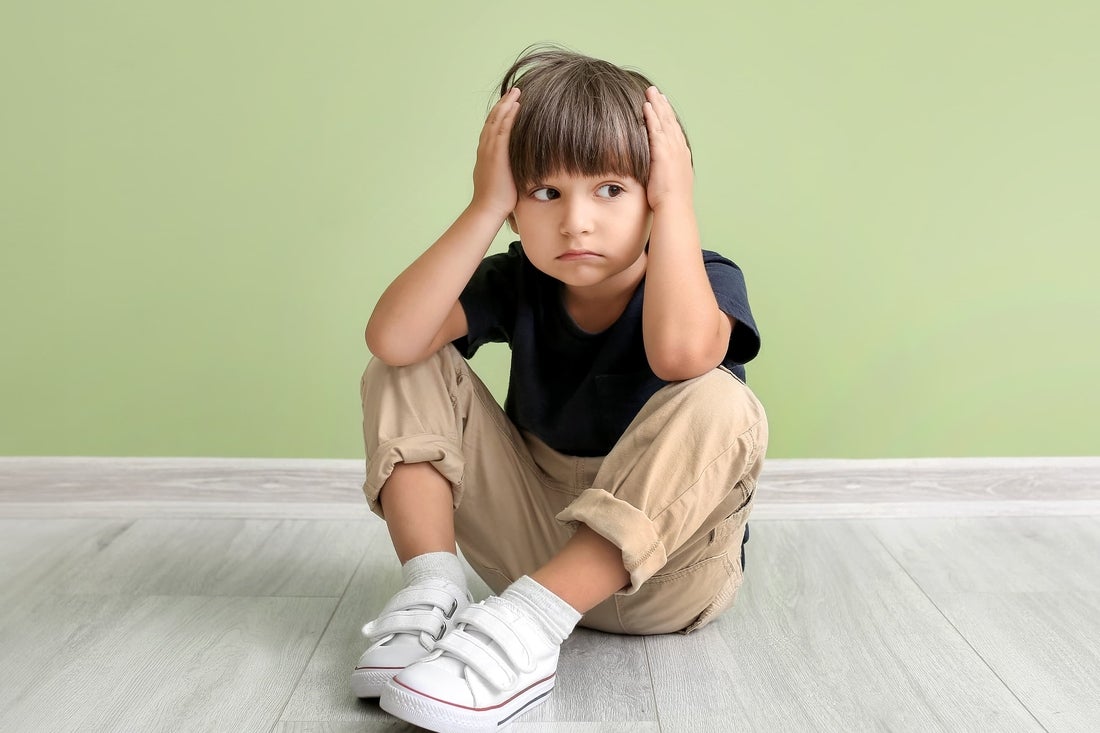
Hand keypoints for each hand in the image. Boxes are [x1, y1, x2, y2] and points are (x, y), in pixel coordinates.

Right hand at [470, 87, 520, 220]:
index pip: (492, 128)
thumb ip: (507, 170)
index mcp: (485, 154)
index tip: (509, 104)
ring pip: (497, 121)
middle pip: (493, 119)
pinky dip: (509, 116)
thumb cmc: (497, 200)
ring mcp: (489, 150)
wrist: (488, 208)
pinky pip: (503, 129)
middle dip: (503, 104)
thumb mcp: (501, 180)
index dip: (500, 114)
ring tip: (516, 93)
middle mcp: (485, 148)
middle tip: (514, 91)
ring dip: (507, 105)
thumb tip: (517, 170)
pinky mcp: (497, 153)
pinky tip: (516, 106)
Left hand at [642, 86, 693, 211]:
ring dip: (657, 105)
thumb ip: (663, 173)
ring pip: (664, 121)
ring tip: (650, 92)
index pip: (674, 132)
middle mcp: (679, 149)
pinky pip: (656, 129)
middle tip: (656, 92)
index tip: (663, 106)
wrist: (675, 208)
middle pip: (671, 122)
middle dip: (663, 106)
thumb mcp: (669, 183)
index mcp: (681, 156)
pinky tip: (646, 106)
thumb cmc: (670, 202)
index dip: (669, 118)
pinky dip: (652, 116)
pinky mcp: (663, 152)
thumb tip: (657, 173)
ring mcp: (672, 149)